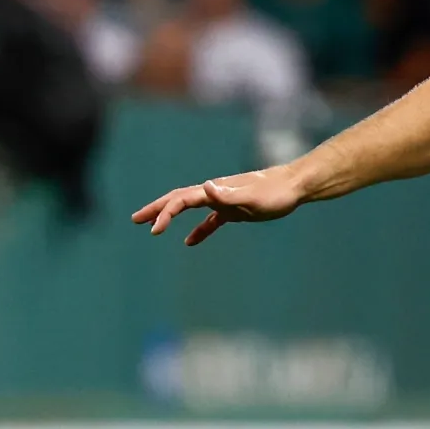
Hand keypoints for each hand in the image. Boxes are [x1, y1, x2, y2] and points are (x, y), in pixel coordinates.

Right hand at [131, 166, 304, 245]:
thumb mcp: (253, 198)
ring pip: (191, 209)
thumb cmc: (276, 193)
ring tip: (153, 228)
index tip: (154, 230)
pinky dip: (199, 230)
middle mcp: (215, 192)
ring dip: (171, 216)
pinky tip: (190, 242)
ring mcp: (224, 201)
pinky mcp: (235, 210)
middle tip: (135, 219)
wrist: (294, 186)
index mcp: (215, 190)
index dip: (165, 213)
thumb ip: (228, 195)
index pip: (182, 200)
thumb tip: (204, 187)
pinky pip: (211, 221)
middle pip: (178, 200)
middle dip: (156, 209)